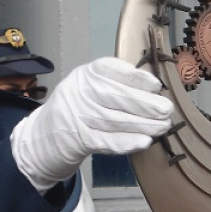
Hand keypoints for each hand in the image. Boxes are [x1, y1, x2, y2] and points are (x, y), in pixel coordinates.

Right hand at [10, 57, 173, 192]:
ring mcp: (75, 116)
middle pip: (113, 96)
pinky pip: (105, 140)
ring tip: (162, 126)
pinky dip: (127, 141)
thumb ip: (114, 85)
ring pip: (113, 120)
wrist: (43, 138)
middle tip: (167, 109)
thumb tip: (153, 91)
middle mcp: (76, 92)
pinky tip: (144, 141)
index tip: (156, 85)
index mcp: (82, 75)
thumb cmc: (77, 109)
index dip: (134, 76)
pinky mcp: (77, 140)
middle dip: (144, 103)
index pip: (108, 69)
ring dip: (142, 125)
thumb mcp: (89, 88)